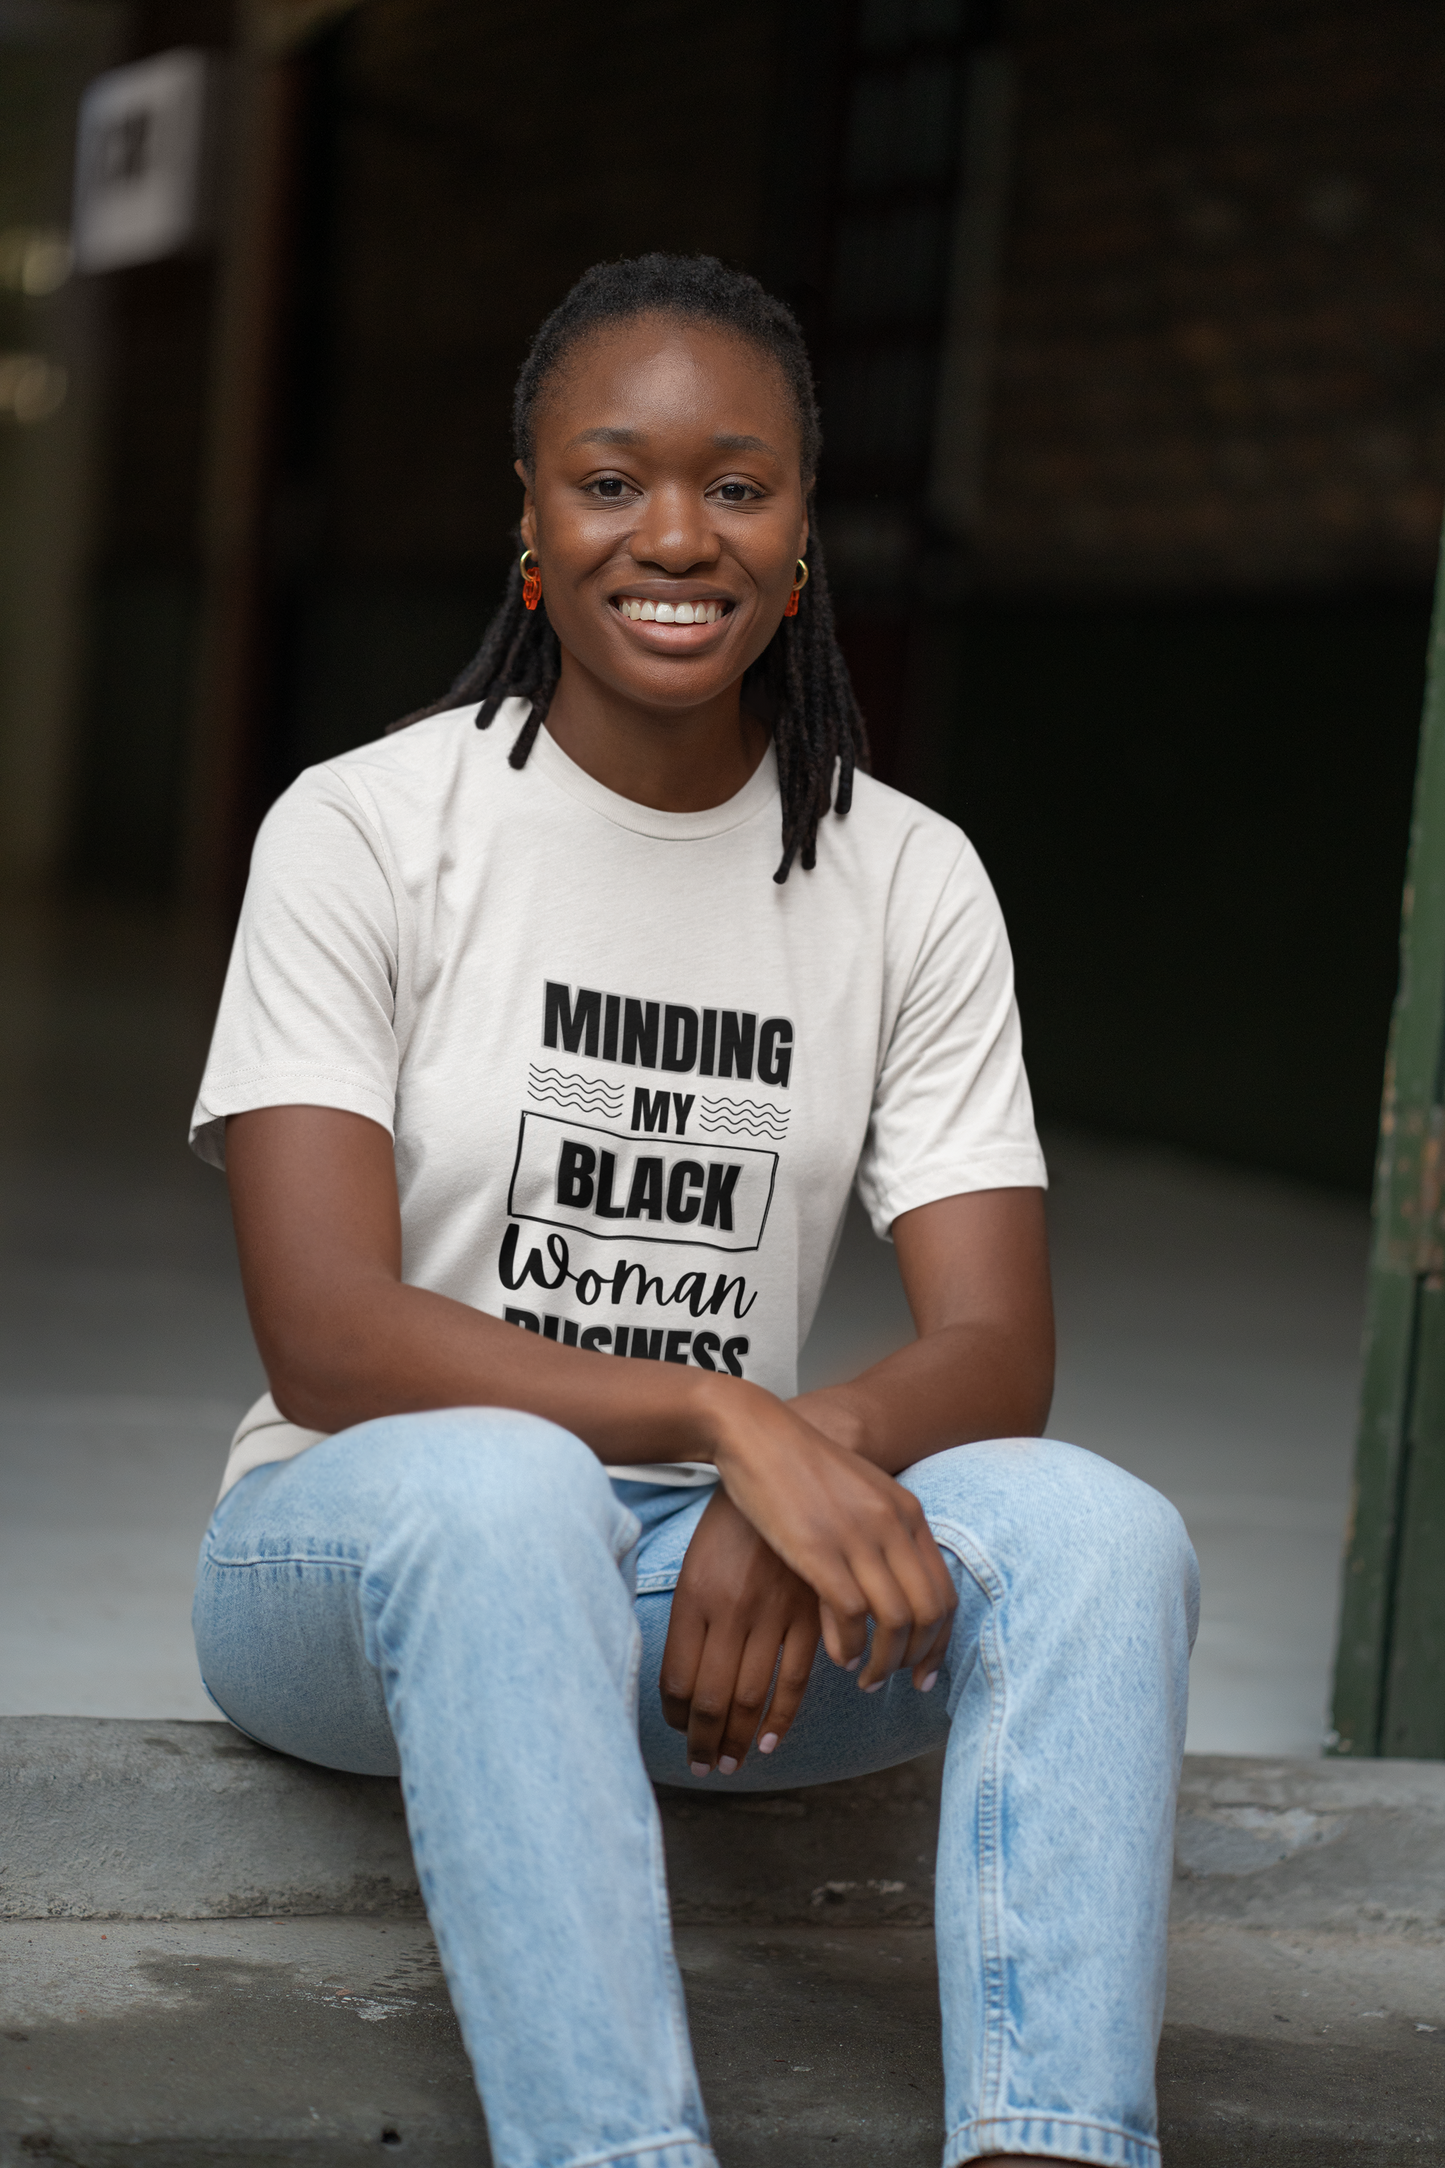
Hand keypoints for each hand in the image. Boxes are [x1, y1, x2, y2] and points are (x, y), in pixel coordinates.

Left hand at [660, 1488, 819, 1773]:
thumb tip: (680, 1684)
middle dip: (703, 1742)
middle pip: (710, 1698)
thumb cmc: (732, 1520)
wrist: (781, 1463)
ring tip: (729, 1764)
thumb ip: (691, 1620)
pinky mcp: (811, 1611)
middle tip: (703, 1767)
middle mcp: (730, 1609)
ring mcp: (773, 1612)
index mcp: (694, 1596)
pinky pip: (795, 1680)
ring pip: (751, 1697)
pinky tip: (769, 1741)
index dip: (675, 1719)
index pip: (675, 1681)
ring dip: (738, 1739)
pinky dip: (781, 1718)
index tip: (678, 1736)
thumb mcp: (695, 1564)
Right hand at [699, 1381, 957, 1691]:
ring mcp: (858, 1536)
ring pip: (896, 1620)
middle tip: (897, 1684)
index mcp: (907, 1513)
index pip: (945, 1593)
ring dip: (884, 1662)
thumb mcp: (859, 1497)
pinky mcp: (818, 1549)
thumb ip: (882, 1539)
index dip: (940, 1642)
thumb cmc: (801, 1468)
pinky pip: (852, 1614)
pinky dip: (851, 1646)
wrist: (756, 1433)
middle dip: (918, 1659)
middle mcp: (892, 1524)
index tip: (924, 1673)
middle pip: (930, 1612)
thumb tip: (891, 1595)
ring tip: (866, 1679)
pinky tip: (840, 1658)